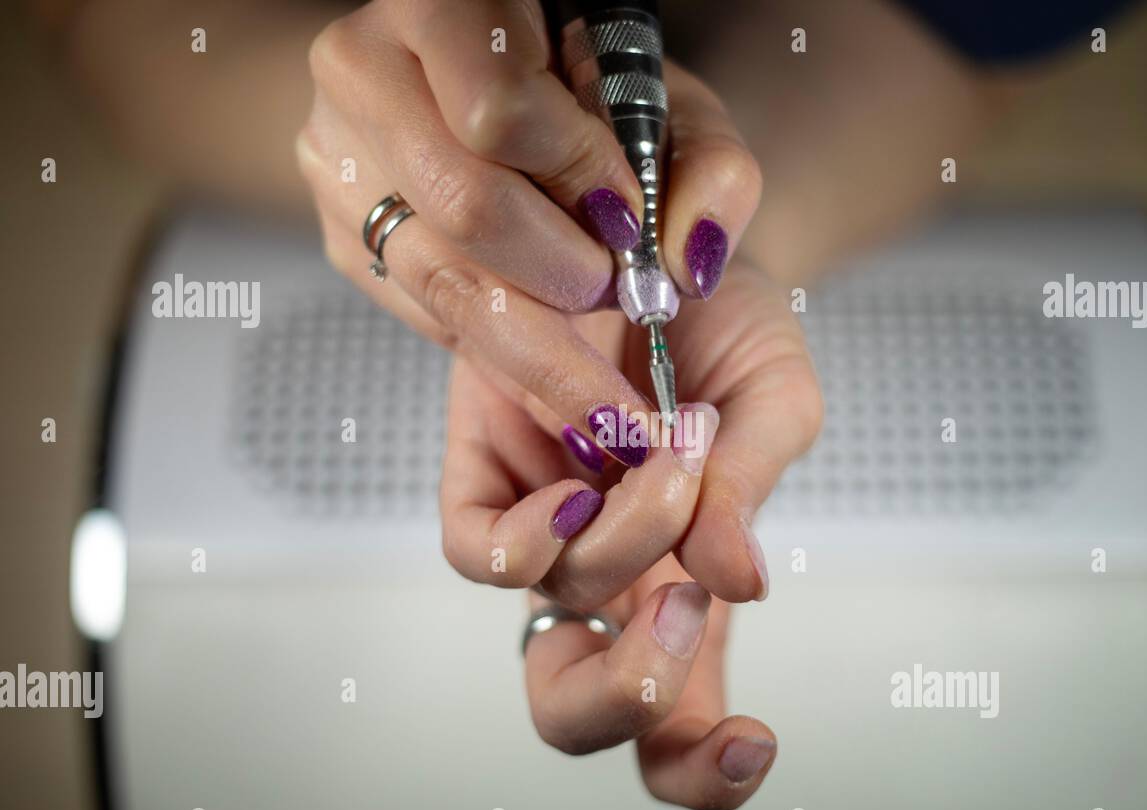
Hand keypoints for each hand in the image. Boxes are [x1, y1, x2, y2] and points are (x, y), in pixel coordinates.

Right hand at [295, 0, 762, 430]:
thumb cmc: (597, 105)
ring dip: (540, 330)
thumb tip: (693, 264)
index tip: (627, 216)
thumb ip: (713, 173)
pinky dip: (499, 342)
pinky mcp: (341, 233)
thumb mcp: (670, 112)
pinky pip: (425, 313)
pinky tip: (543, 329)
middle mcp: (367, 70)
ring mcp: (337, 155)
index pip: (501, 111)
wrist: (504, 116)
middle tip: (613, 286)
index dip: (578, 175)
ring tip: (592, 330)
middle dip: (565, 272)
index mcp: (443, 6)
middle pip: (468, 207)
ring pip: (441, 278)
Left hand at [438, 263, 821, 808]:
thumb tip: (739, 582)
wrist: (658, 236)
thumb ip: (754, 489)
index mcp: (684, 589)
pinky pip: (476, 547)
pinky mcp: (480, 470)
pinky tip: (582, 482)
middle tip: (687, 605)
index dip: (703, 773)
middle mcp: (606, 577)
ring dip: (630, 543)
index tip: (756, 744)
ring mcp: (540, 530)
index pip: (676, 727)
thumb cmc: (727, 332)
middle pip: (575, 712)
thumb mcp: (772, 400)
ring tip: (677, 453)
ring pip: (556, 602)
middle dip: (631, 691)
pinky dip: (529, 534)